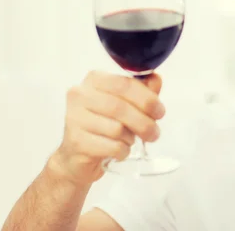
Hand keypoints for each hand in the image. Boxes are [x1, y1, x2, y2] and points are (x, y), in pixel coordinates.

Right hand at [47, 71, 164, 185]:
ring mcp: (74, 118)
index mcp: (94, 79)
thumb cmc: (104, 124)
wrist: (76, 156)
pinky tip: (120, 150)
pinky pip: (111, 146)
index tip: (160, 112)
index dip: (147, 98)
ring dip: (131, 138)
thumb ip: (142, 90)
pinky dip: (123, 151)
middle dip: (144, 122)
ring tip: (129, 140)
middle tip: (154, 133)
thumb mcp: (126, 103)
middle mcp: (80, 95)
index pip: (125, 84)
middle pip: (121, 107)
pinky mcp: (75, 141)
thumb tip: (156, 79)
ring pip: (117, 128)